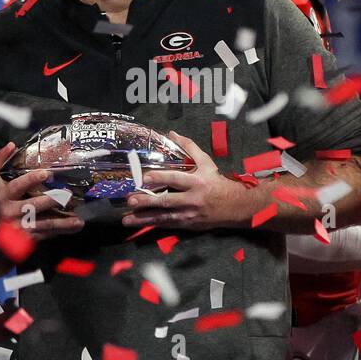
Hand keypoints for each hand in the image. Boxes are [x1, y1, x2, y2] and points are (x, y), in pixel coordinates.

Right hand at [0, 142, 83, 240]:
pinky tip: (75, 226)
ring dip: (62, 222)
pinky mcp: (28, 238)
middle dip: (51, 201)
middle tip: (68, 194)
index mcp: (4, 196)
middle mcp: (11, 212)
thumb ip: (1, 163)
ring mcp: (20, 227)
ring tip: (77, 218)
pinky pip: (47, 234)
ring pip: (44, 224)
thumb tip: (11, 145)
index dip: (31, 180)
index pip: (17, 186)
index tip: (46, 173)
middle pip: (33, 206)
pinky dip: (62, 230)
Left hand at [122, 131, 249, 229]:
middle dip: (147, 201)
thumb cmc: (216, 182)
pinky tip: (139, 224)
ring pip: (164, 217)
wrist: (234, 206)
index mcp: (197, 182)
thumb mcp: (206, 162)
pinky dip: (153, 225)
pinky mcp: (187, 224)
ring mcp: (189, 214)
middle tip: (130, 200)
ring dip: (144, 218)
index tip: (144, 177)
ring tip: (126, 219)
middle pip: (167, 200)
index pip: (176, 179)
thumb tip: (172, 134)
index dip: (160, 177)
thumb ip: (189, 148)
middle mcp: (192, 199)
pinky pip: (168, 225)